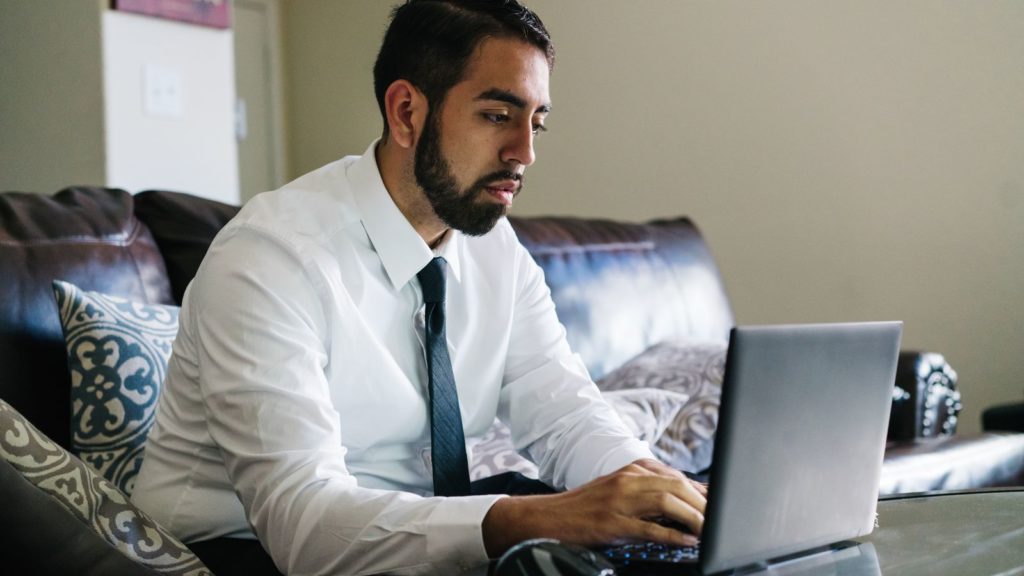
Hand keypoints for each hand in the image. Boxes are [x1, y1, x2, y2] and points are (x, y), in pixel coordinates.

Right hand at [482, 459, 706, 556]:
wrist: (547, 516)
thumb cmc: (586, 508)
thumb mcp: (619, 492)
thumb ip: (650, 493)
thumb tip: (689, 500)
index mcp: (631, 470)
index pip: (676, 476)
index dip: (703, 491)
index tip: (722, 505)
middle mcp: (627, 479)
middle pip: (676, 485)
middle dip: (703, 502)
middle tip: (723, 519)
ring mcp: (618, 500)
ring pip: (666, 502)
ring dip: (693, 517)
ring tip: (710, 530)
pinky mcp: (611, 522)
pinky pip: (648, 528)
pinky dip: (671, 535)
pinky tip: (687, 542)